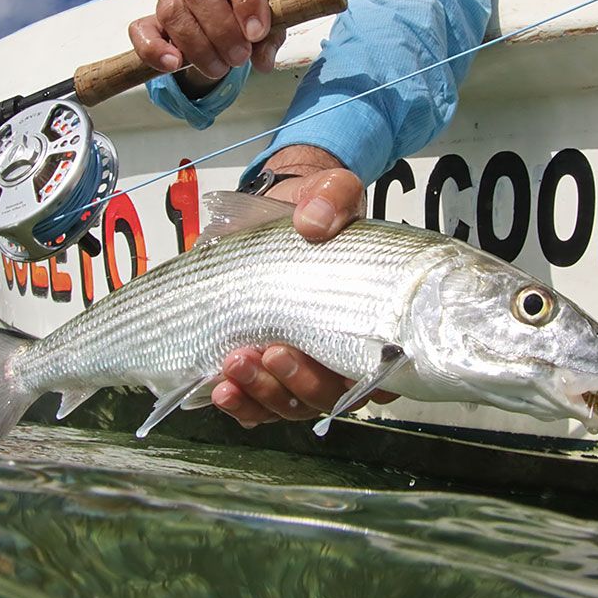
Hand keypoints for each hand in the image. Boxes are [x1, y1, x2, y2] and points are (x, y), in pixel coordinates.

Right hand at [128, 0, 286, 90]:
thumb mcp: (272, 1)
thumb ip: (273, 27)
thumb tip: (263, 59)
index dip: (246, 0)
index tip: (256, 32)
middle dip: (222, 31)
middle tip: (240, 57)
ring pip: (174, 13)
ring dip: (199, 48)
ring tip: (220, 68)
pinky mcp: (151, 12)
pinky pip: (142, 31)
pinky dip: (155, 50)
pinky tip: (175, 63)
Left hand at [210, 147, 397, 426]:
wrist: (275, 215)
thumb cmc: (316, 214)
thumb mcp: (332, 191)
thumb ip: (332, 199)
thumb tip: (313, 222)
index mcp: (374, 324)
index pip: (378, 375)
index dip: (354, 380)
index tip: (320, 352)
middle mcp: (340, 358)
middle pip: (327, 396)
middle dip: (296, 383)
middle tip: (269, 352)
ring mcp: (300, 371)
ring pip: (287, 405)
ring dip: (260, 393)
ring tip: (234, 365)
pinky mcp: (264, 374)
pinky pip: (255, 405)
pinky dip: (239, 403)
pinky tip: (219, 388)